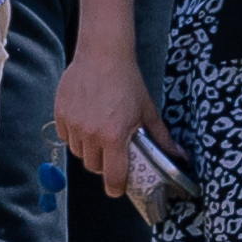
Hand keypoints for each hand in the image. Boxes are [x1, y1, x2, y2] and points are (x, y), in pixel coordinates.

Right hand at [52, 37, 154, 193]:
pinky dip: (75, 135)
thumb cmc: (127, 81)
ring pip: (79, 153)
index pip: (112, 177)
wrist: (103, 54)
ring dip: (89, 149)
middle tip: (112, 149)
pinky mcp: (61, 114)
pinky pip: (66, 137)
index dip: (116, 188)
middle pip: (94, 167)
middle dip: (104, 164)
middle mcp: (91, 135)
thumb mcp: (147, 110)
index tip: (118, 188)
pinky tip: (85, 120)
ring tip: (99, 132)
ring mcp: (73, 125)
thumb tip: (180, 156)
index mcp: (114, 137)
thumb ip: (161, 138)